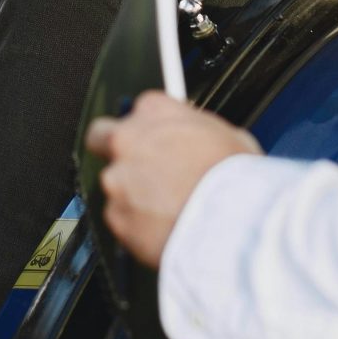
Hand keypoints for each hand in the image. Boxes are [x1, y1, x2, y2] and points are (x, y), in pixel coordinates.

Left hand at [83, 91, 260, 267]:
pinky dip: (137, 225)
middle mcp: (127, 139)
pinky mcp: (115, 216)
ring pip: (116, 184)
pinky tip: (165, 228)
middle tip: (142, 169)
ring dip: (134, 194)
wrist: (231, 222)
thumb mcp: (229, 136)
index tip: (162, 144)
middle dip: (117, 150)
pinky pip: (121, 219)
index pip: (139, 110)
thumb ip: (198, 133)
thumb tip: (200, 142)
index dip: (152, 131)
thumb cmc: (236, 179)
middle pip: (101, 137)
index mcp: (155, 110)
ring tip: (167, 209)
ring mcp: (117, 179)